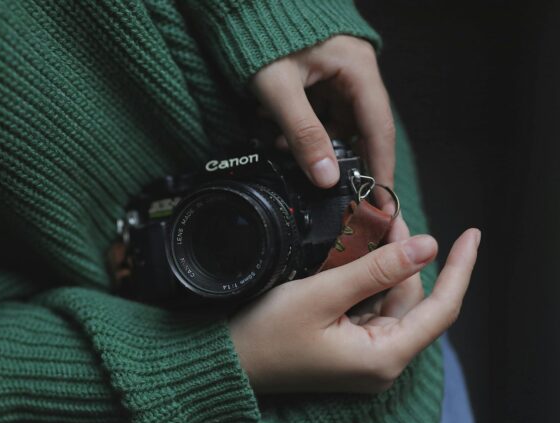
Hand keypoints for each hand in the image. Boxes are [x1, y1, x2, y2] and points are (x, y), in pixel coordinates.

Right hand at [229, 221, 479, 393]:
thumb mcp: (322, 295)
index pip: (441, 309)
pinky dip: (367, 280)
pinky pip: (369, 308)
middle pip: (412, 301)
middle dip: (406, 257)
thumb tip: (427, 245)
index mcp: (383, 357)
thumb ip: (376, 269)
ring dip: (385, 265)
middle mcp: (380, 361)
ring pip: (390, 301)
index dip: (460, 269)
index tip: (471, 235)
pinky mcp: (346, 347)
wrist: (226, 363)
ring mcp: (363, 356)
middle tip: (390, 213)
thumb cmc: (267, 334)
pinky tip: (358, 253)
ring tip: (374, 226)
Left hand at [250, 35, 394, 192]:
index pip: (379, 129)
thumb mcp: (279, 90)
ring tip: (279, 145)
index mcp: (358, 68)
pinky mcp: (320, 77)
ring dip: (312, 142)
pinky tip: (274, 129)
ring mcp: (338, 73)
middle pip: (360, 128)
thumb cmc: (260, 35)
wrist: (241, 8)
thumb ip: (303, 135)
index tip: (381, 203)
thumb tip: (326, 178)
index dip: (380, 168)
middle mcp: (355, 71)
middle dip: (339, 159)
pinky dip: (301, 127)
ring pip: (336, 123)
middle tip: (329, 190)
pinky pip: (319, 112)